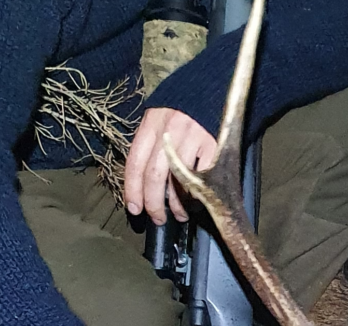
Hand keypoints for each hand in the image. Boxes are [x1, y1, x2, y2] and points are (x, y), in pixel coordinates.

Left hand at [124, 107, 217, 226]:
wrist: (214, 85)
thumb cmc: (185, 106)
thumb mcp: (160, 116)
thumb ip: (150, 143)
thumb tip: (143, 180)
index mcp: (151, 124)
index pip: (135, 162)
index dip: (132, 189)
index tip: (133, 208)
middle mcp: (168, 132)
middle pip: (154, 176)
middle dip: (153, 203)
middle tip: (157, 218)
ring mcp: (192, 138)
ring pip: (178, 181)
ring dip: (178, 205)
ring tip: (179, 214)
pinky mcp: (213, 144)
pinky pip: (202, 177)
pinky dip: (197, 195)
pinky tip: (196, 202)